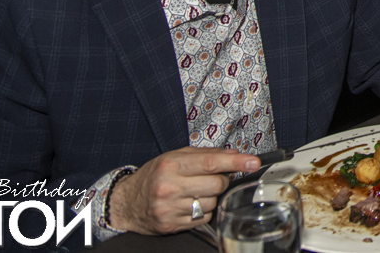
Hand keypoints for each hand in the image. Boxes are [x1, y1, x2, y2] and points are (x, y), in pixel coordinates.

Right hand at [108, 147, 259, 233]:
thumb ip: (205, 155)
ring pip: (212, 203)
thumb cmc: (154, 175)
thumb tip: (235, 155)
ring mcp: (170, 208)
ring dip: (212, 197)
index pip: (212, 163)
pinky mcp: (171, 225)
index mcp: (172, 165)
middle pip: (217, 184)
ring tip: (195, 192)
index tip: (253, 162)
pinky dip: (203, 211)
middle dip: (221, 181)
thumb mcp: (175, 157)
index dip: (236, 162)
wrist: (126, 203)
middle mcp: (170, 187)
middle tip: (211, 178)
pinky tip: (190, 204)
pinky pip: (203, 218)